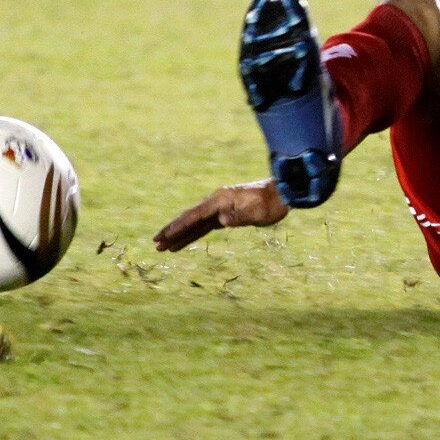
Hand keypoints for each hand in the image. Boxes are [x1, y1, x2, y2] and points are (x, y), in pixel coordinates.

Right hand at [154, 180, 290, 250]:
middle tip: (155, 243)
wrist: (283, 193)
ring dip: (181, 235)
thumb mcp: (257, 212)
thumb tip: (221, 222)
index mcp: (221, 199)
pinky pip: (205, 226)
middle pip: (190, 218)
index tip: (164, 236)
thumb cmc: (271, 203)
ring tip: (164, 247)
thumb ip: (238, 217)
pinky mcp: (226, 214)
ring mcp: (221, 208)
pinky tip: (184, 241)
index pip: (195, 215)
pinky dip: (194, 234)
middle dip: (173, 231)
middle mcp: (217, 202)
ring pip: (196, 224)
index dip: (179, 226)